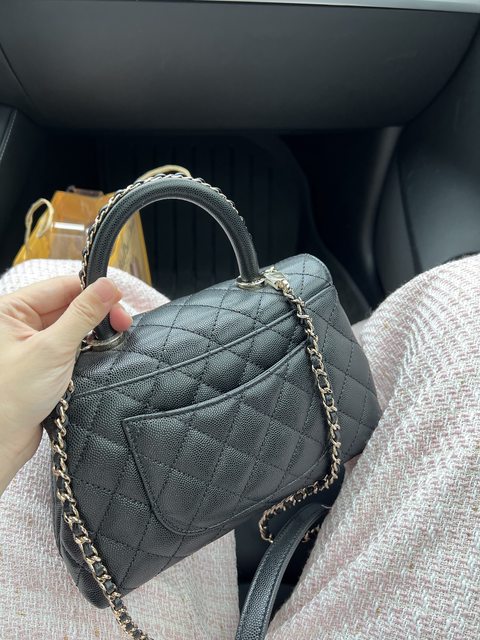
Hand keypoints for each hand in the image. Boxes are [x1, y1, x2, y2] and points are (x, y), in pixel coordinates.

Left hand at [0, 276, 131, 494]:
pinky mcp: (41, 362)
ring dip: (93, 332)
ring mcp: (31, 343)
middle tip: (122, 324)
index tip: (119, 301)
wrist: (2, 442)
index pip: (60, 287)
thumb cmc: (12, 397)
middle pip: (68, 304)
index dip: (92, 291)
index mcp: (10, 310)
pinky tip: (99, 353)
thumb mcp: (53, 349)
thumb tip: (108, 287)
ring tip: (112, 341)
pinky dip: (86, 348)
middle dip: (97, 313)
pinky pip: (69, 345)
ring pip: (71, 326)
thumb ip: (83, 314)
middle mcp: (18, 323)